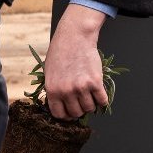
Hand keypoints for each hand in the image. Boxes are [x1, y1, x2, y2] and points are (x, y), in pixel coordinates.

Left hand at [42, 4, 108, 119]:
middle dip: (79, 109)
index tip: (70, 112)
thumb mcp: (50, 73)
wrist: (74, 37)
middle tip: (81, 101)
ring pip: (90, 108)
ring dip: (91, 104)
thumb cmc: (60, 53)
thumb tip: (61, 108)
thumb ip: (55, 91)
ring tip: (89, 94)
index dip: (66, 115)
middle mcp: (66, 91)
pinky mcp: (95, 82)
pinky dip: (102, 99)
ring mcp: (81, 87)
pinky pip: (102, 101)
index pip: (59, 114)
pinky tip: (98, 92)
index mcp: (52, 90)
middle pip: (76, 113)